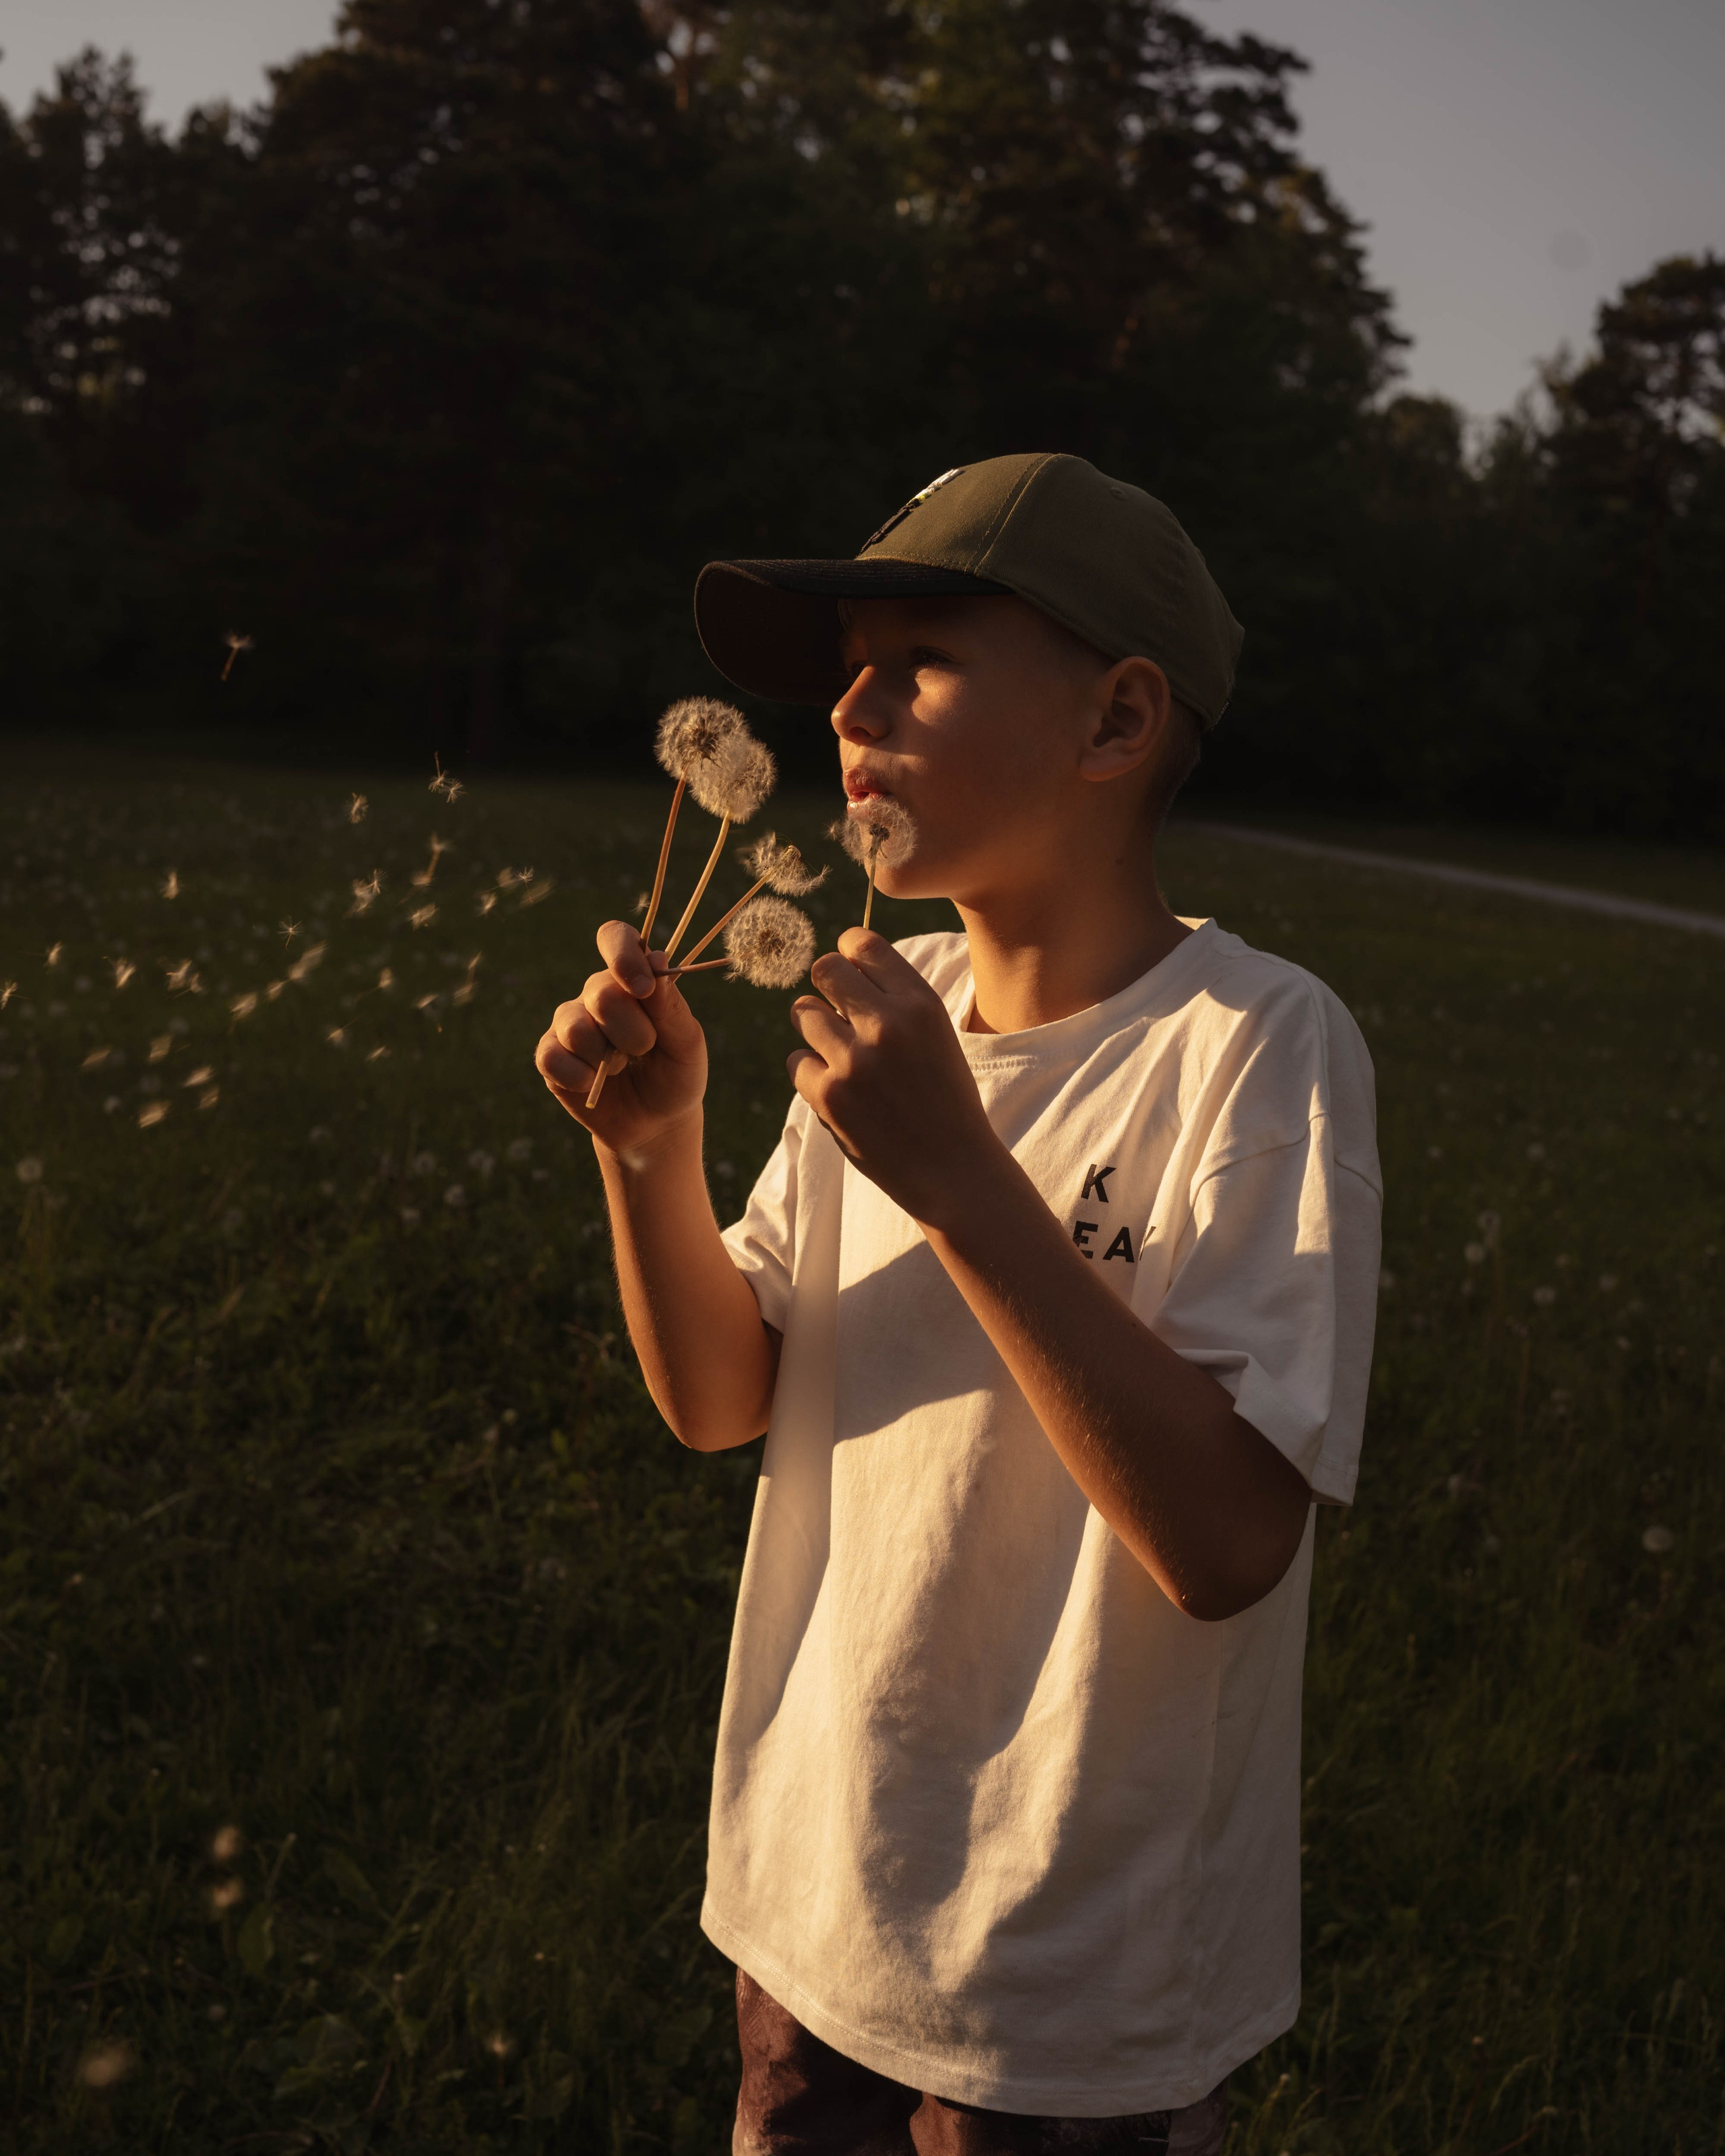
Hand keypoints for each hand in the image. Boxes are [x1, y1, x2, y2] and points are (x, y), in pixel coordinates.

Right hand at [536, 920, 707, 1152]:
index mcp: (631, 978)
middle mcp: (596, 993)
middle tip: (644, 1051)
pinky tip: (594, 1084)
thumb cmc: (675, 1075)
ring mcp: (569, 1023)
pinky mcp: (550, 1056)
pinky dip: (580, 1077)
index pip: (614, 938)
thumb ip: (670, 1005)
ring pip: (576, 1028)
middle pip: (601, 993)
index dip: (623, 956)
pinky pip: (553, 1057)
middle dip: (632, 1032)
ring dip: (608, 1058)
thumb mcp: (686, 1043)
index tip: (643, 989)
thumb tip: (655, 957)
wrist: (656, 1125)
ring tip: (621, 1068)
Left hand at [787, 927, 1002, 1223]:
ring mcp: (854, 1061)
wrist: (953, 1171)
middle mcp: (888, 1024)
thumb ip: (895, 998)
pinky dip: (812, 1075)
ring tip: (843, 1056)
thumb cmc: (944, 1098)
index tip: (851, 973)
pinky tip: (842, 1093)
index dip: (850, 954)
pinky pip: (796, 1062)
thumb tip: (840, 964)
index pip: (863, 944)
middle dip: (827, 988)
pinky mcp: (828, 1096)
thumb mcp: (936, 1034)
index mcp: (921, 1004)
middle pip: (825, 969)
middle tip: (839, 1014)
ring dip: (815, 1030)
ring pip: (803, 1012)